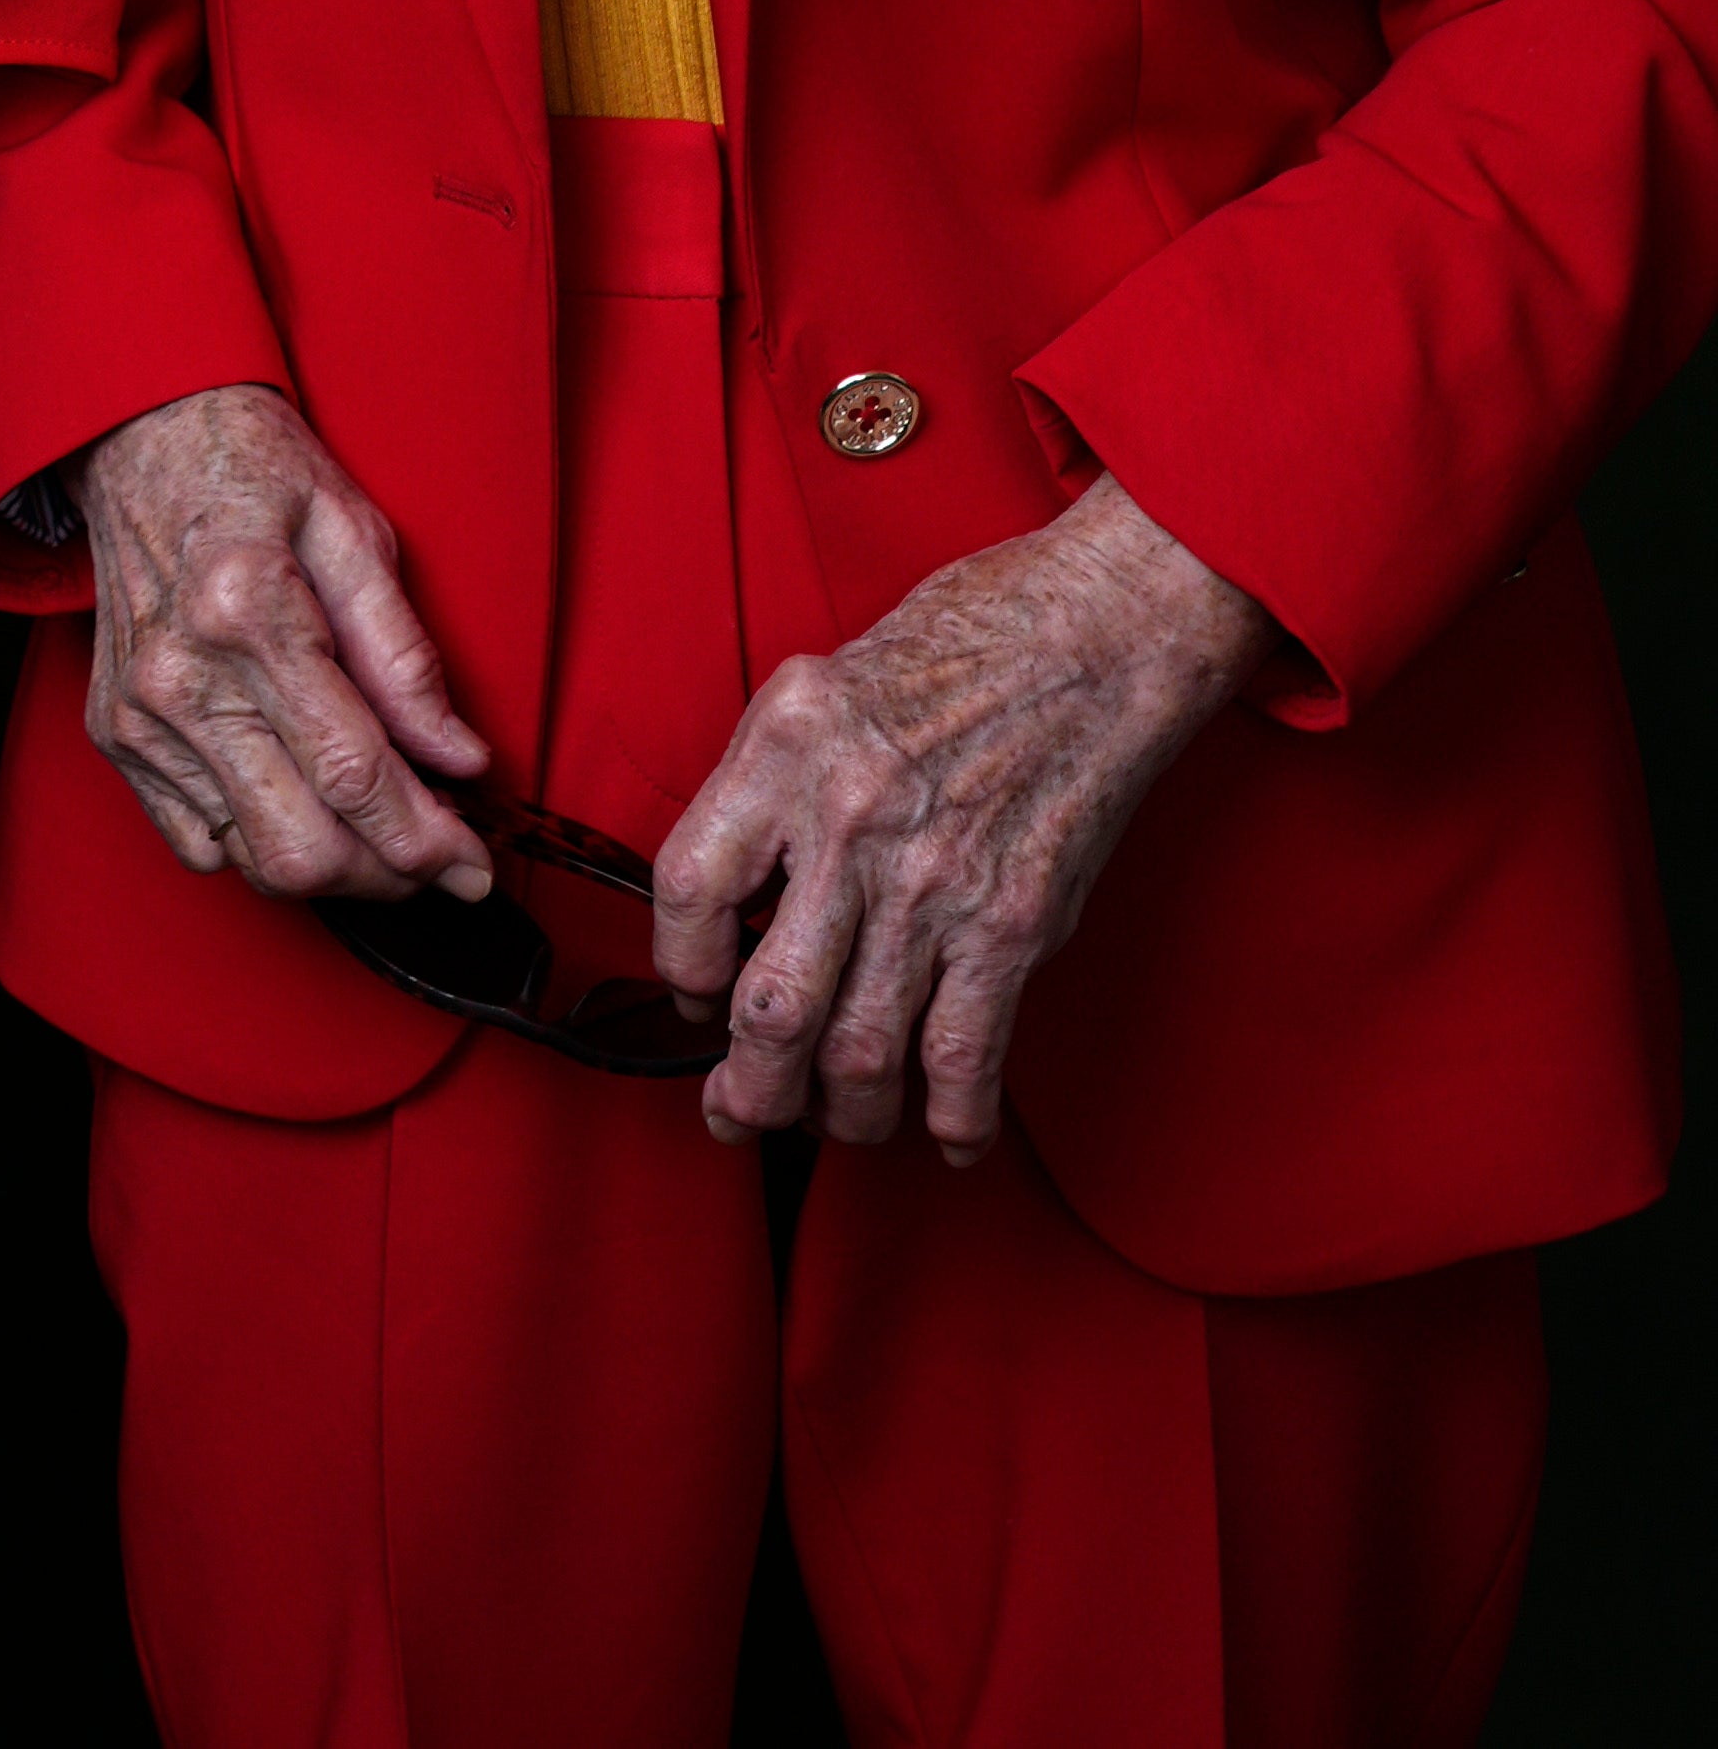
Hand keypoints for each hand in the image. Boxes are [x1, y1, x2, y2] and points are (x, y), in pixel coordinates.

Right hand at [75, 381, 491, 898]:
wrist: (143, 437)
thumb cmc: (254, 470)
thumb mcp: (355, 531)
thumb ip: (407, 655)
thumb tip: (459, 758)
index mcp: (249, 611)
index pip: (353, 772)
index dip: (427, 838)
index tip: (473, 864)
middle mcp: (182, 677)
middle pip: (299, 848)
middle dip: (385, 875)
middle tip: (435, 853)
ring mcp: (140, 715)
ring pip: (251, 862)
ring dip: (332, 867)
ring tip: (377, 826)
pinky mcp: (116, 735)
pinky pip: (200, 842)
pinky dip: (262, 844)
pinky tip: (300, 798)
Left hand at [652, 477, 1271, 1163]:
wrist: (1089, 637)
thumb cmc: (957, 649)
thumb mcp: (819, 686)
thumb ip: (768, 791)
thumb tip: (737, 910)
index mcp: (786, 747)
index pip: (688, 889)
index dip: (682, 965)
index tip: (698, 992)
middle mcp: (850, 818)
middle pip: (770, 1004)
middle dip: (748, 1086)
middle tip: (740, 1108)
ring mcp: (934, 881)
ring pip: (860, 1052)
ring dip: (837, 1113)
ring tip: (828, 1120)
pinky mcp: (1011, 922)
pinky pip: (966, 1056)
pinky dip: (951, 1117)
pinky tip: (943, 1133)